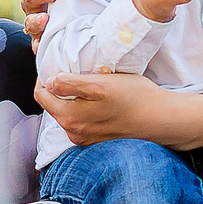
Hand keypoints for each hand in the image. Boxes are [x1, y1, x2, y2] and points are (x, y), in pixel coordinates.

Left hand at [37, 71, 202, 147]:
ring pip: (68, 111)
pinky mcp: (97, 139)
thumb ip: (70, 84)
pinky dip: (84, 107)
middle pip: (54, 104)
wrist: (161, 119)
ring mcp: (85, 138)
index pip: (41, 95)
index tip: (58, 64)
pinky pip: (82, 119)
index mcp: (69, 119)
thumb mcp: (100, 84)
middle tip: (75, 70)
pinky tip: (99, 99)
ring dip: (73, 97)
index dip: (45, 76)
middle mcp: (73, 133)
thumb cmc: (134, 98)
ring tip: (89, 82)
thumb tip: (49, 82)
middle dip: (60, 87)